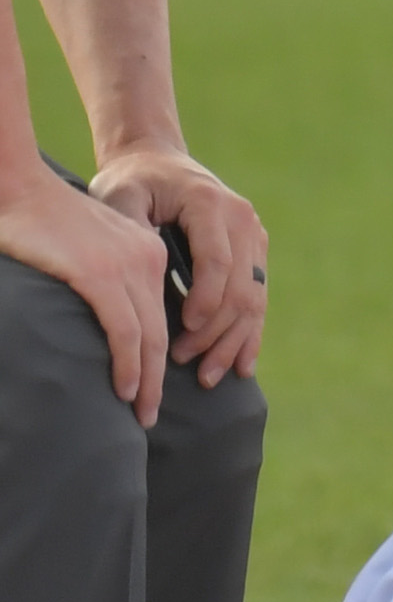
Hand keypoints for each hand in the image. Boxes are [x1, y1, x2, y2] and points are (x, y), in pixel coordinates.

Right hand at [0, 165, 180, 418]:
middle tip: (151, 414)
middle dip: (160, 377)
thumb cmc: (42, 221)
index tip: (153, 385)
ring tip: (141, 413)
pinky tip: (126, 389)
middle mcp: (147, 259)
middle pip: (162, 330)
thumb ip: (102, 278)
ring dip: (147, 380)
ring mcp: (126, 266)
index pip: (163, 312)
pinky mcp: (100, 275)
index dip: (161, 353)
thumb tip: (102, 318)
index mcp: (147, 252)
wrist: (19, 188)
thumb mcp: (87, 250)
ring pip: (149, 336)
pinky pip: (125, 329)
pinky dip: (129, 363)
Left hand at [104, 146, 265, 389]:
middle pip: (241, 286)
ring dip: (234, 340)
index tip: (181, 333)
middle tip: (182, 362)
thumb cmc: (131, 181)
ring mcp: (254, 235)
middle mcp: (243, 219)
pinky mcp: (255, 250)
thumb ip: (130, 228)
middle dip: (215, 332)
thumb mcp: (120, 196)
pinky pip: (259, 296)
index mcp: (211, 205)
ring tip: (210, 377)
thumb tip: (140, 274)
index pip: (217, 262)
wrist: (156, 160)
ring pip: (255, 297)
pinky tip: (243, 365)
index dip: (204, 301)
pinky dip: (251, 332)